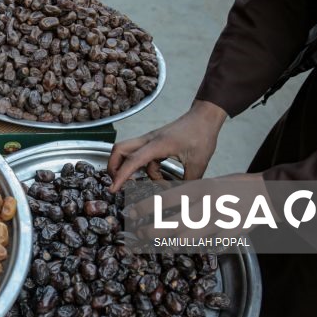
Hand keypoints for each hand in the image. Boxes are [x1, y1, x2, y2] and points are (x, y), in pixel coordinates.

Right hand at [107, 100, 227, 192]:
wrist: (204, 118)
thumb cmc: (201, 135)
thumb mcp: (198, 163)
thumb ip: (188, 182)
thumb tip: (182, 198)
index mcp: (157, 145)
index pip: (132, 160)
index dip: (121, 176)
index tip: (113, 189)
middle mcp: (148, 141)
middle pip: (118, 150)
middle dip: (113, 168)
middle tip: (117, 184)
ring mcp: (149, 141)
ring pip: (126, 152)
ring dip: (128, 169)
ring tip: (138, 183)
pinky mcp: (152, 143)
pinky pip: (140, 157)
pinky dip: (145, 169)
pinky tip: (158, 177)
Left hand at [126, 172, 266, 240]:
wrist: (266, 194)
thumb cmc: (233, 187)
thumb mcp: (208, 183)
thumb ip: (187, 193)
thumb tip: (159, 199)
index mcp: (201, 188)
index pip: (166, 198)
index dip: (146, 207)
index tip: (131, 211)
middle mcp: (208, 205)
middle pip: (174, 223)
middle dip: (153, 231)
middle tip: (140, 233)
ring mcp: (219, 223)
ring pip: (188, 238)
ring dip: (169, 242)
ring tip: (157, 243)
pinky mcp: (229, 236)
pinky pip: (206, 246)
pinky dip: (194, 247)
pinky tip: (184, 247)